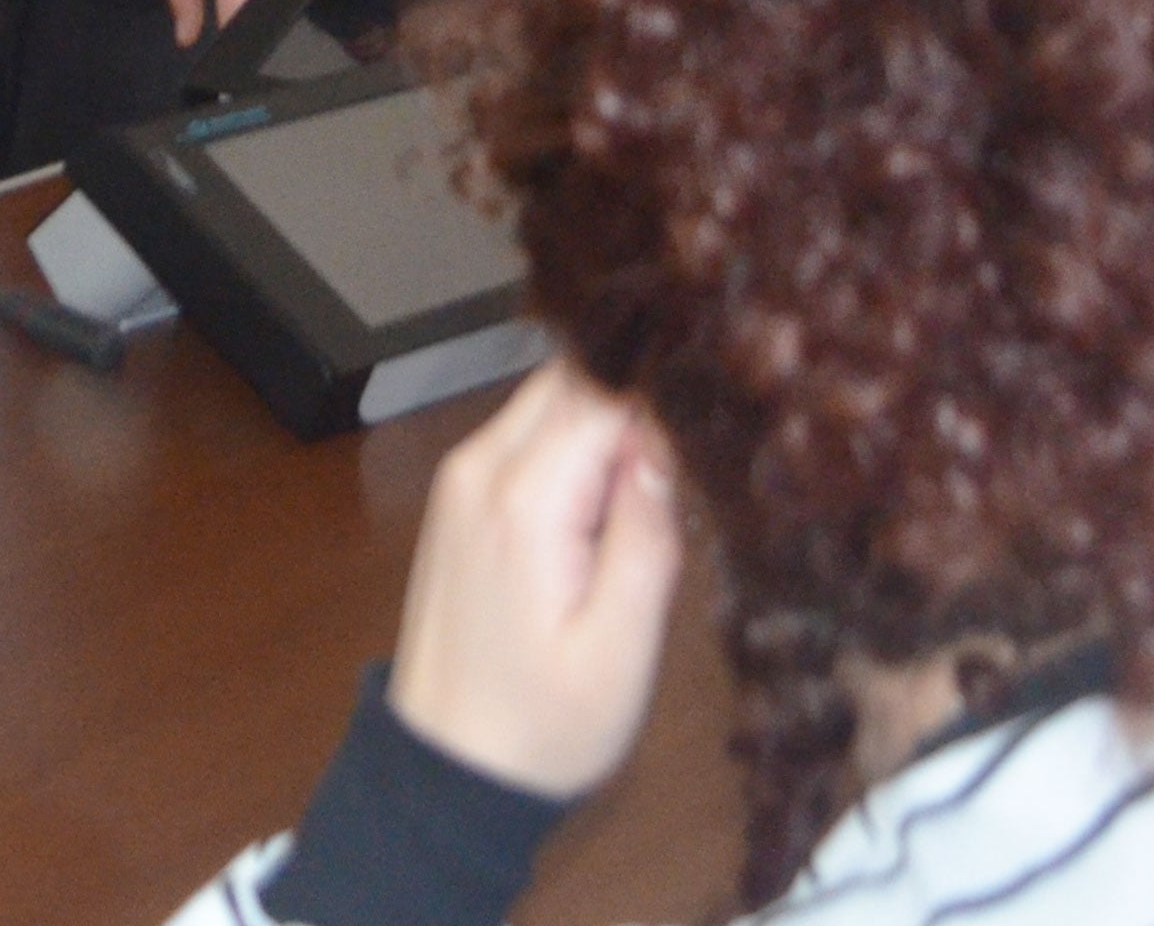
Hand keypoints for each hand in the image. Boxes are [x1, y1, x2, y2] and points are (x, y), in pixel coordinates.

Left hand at [387, 363, 684, 801]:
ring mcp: (461, 477)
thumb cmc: (543, 725)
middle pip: (574, 379)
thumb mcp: (620, 649)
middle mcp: (479, 466)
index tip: (707, 443)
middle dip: (634, 407)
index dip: (664, 406)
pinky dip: (571, 452)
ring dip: (603, 430)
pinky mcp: (459, 496)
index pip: (607, 390)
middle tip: (679, 479)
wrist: (446, 773)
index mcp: (522, 498)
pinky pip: (526, 436)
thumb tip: (665, 437)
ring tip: (645, 502)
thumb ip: (646, 533)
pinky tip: (600, 515)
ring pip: (550, 400)